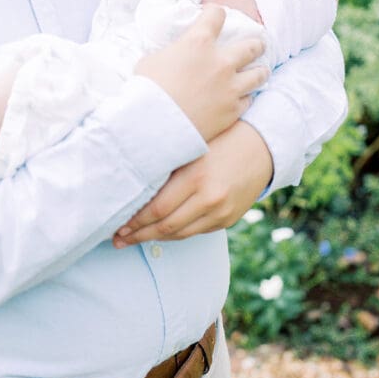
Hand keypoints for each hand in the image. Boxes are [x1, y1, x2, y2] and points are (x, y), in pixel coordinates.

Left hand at [113, 121, 272, 246]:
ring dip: (153, 238)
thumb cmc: (221, 137)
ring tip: (131, 239)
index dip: (133, 221)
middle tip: (116, 239)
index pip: (156, 208)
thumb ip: (167, 167)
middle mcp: (209, 198)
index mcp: (195, 177)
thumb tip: (133, 185)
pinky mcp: (228, 219)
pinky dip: (175, 233)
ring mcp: (221, 212)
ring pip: (179, 234)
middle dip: (137, 235)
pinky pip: (195, 232)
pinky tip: (159, 232)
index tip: (115, 225)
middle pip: (165, 226)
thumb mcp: (192, 146)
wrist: (263, 145)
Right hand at [134, 5, 267, 143]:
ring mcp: (230, 87)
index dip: (215, 13)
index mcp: (198, 43)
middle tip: (257, 45)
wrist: (154, 124)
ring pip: (259, 74)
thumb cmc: (146, 90)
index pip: (216, 15)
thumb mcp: (152, 60)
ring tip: (260, 71)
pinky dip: (245, 97)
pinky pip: (248, 99)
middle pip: (251, 46)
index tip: (215, 16)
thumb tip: (175, 56)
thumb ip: (171, 53)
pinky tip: (242, 97)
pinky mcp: (232, 110)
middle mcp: (221, 62)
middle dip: (256, 43)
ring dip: (260, 70)